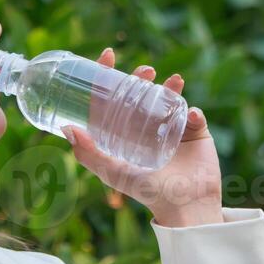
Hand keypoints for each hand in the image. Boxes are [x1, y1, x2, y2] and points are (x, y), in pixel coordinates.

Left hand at [62, 46, 223, 226]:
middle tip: (145, 71)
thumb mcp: (114, 172)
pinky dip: (193, 111)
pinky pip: (194, 114)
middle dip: (142, 75)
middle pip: (141, 92)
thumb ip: (89, 154)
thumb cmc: (148, 192)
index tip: (108, 56)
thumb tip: (67, 127)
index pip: (113, 98)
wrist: (186, 207)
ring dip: (170, 85)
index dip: (108, 75)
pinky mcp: (196, 132)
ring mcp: (172, 128)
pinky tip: (191, 115)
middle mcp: (146, 127)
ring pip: (169, 97)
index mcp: (125, 132)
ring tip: (173, 80)